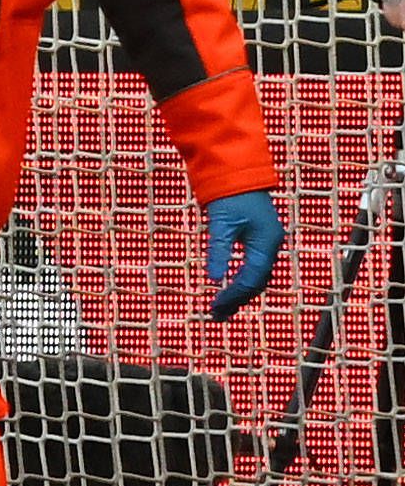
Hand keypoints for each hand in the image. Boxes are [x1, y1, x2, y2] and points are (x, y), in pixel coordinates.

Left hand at [204, 190, 282, 319]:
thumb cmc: (230, 194)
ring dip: (240, 291)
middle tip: (218, 315)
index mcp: (267, 242)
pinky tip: (228, 287)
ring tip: (222, 307)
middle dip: (238, 299)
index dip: (234, 294)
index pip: (251, 278)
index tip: (216, 306)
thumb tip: (214, 278)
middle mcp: (271, 244)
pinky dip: (242, 279)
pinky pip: (254, 265)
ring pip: (257, 275)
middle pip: (257, 281)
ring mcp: (266, 241)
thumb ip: (219, 250)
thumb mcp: (221, 223)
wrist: (238, 170)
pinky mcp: (259, 237)